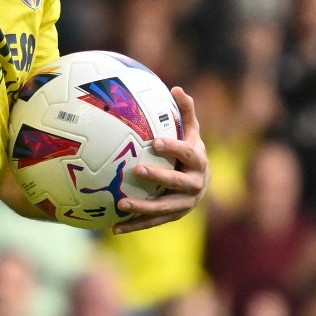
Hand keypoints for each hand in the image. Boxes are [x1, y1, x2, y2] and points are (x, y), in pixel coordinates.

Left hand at [113, 87, 207, 234]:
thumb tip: (175, 88)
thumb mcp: (191, 131)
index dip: (174, 148)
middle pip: (177, 182)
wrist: (201, 182)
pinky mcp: (173, 217)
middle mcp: (195, 185)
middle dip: (159, 177)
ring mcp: (185, 204)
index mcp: (199, 162)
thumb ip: (185, 112)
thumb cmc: (190, 150)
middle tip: (137, 170)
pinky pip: (152, 222)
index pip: (188, 153)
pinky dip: (134, 225)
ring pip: (164, 207)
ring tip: (121, 203)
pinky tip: (114, 227)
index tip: (155, 142)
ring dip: (143, 207)